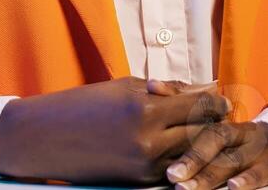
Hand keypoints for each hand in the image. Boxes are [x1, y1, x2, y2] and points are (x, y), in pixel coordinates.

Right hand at [0, 77, 229, 184]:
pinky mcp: (137, 182)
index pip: (198, 106)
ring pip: (190, 155)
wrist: (44, 139)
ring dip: (201, 144)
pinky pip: (172, 170)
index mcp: (145, 110)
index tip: (223, 100)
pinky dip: (182, 160)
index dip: (216, 102)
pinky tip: (183, 149)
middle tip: (220, 117)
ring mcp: (143, 166)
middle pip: (201, 134)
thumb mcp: (125, 87)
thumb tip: (204, 89)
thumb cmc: (83, 105)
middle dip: (213, 124)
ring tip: (204, 132)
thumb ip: (167, 90)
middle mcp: (148, 141)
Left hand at [163, 100, 267, 189]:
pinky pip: (263, 173)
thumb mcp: (213, 137)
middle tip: (171, 176)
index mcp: (225, 121)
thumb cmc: (236, 153)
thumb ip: (183, 110)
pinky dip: (249, 180)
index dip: (178, 123)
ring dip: (210, 175)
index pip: (200, 117)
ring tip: (187, 188)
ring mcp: (260, 150)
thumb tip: (153, 84)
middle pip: (217, 138)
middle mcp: (243, 132)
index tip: (153, 139)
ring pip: (234, 159)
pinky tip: (233, 187)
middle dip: (192, 158)